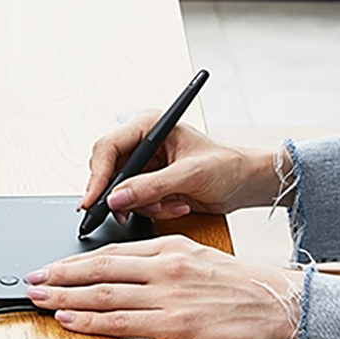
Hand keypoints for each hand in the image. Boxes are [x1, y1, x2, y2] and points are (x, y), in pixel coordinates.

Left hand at [27, 235, 304, 338]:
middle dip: (60, 276)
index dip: (75, 261)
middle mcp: (165, 267)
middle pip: (99, 270)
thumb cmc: (243, 285)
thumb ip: (162, 260)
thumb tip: (124, 271)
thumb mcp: (200, 257)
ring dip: (66, 299)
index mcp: (171, 247)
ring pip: (104, 296)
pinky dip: (91, 322)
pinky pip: (124, 324)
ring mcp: (170, 296)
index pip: (112, 252)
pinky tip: (70, 321)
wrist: (279, 303)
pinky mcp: (177, 326)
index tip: (51, 266)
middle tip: (31, 281)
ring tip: (39, 300)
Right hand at [80, 116, 280, 222]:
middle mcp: (143, 143)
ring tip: (174, 204)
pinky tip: (179, 204)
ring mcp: (146, 166)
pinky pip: (136, 203)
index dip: (98, 175)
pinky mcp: (150, 185)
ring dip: (145, 205)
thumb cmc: (226, 167)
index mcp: (151, 125)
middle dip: (122, 195)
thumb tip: (117, 199)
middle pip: (108, 171)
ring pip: (121, 192)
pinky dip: (154, 210)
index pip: (109, 146)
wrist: (245, 184)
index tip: (95, 200)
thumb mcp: (189, 175)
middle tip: (127, 213)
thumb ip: (151, 187)